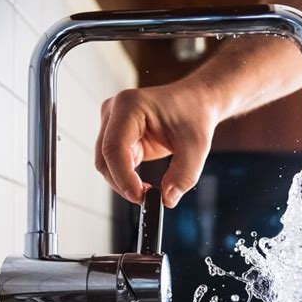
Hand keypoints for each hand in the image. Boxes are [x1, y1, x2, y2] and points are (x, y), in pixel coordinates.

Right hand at [95, 81, 221, 207]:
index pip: (114, 147)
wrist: (196, 103)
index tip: (139, 196)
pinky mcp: (117, 136)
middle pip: (105, 158)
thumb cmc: (195, 114)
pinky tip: (144, 185)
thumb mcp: (197, 146)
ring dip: (124, 182)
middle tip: (146, 199)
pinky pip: (115, 164)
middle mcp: (114, 111)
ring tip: (149, 192)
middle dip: (122, 183)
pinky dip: (127, 178)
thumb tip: (167, 199)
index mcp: (130, 105)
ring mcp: (113, 124)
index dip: (122, 176)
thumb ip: (184, 175)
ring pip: (106, 164)